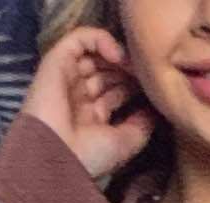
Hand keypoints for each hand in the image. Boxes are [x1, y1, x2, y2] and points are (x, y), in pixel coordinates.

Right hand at [20, 26, 158, 180]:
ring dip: (117, 56)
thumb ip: (141, 125)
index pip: (115, 93)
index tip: (151, 89)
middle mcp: (78, 97)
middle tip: (145, 74)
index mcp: (91, 119)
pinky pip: (79, 38)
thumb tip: (154, 110)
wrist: (55, 154)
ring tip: (133, 66)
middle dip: (127, 71)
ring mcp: (67, 78)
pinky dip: (100, 40)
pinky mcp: (56, 61)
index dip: (134, 86)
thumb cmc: (88, 156)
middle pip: (105, 72)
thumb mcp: (125, 144)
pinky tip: (117, 56)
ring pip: (94, 54)